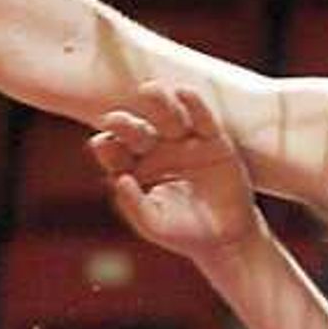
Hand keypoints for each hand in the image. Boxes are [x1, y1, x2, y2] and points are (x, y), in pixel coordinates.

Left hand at [88, 81, 263, 260]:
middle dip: (126, 124)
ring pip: (168, 117)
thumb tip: (119, 180)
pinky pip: (202, 119)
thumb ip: (134, 205)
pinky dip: (195, 105)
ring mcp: (185, 143)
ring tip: (149, 90)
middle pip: (137, 131)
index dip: (108, 147)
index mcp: (135, 168)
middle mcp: (156, 150)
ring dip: (158, 102)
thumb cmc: (183, 232)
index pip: (116, 153)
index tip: (101, 144)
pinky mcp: (213, 141)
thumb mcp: (154, 225)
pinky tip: (184, 92)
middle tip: (115, 119)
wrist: (226, 238)